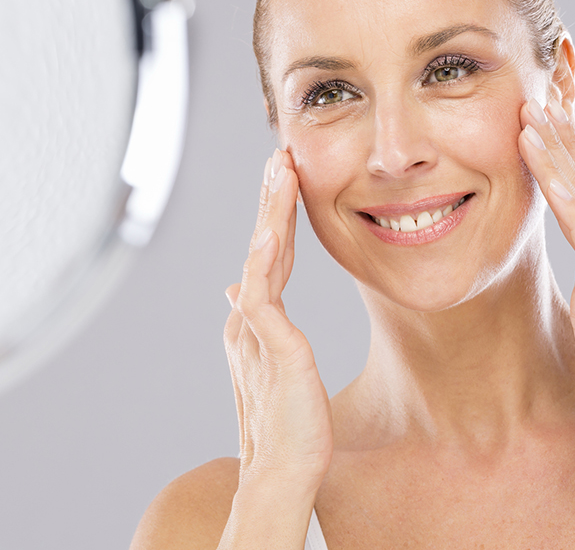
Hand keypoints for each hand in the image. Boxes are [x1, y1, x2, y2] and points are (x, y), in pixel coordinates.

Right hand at [223, 149, 332, 491]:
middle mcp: (248, 318)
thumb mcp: (275, 361)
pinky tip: (270, 227)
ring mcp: (254, 330)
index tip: (287, 178)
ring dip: (270, 211)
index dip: (276, 216)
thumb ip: (260, 324)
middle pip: (261, 246)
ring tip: (279, 169)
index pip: (268, 255)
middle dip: (270, 199)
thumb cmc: (289, 422)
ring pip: (261, 257)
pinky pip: (263, 292)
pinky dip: (263, 257)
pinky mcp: (268, 345)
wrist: (281, 469)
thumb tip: (235, 290)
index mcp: (256, 320)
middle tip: (280, 155)